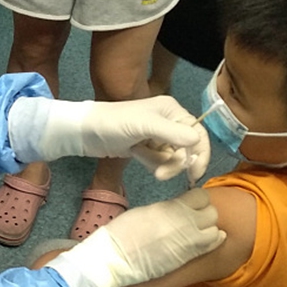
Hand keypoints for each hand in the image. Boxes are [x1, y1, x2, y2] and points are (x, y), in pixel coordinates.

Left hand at [8, 96, 209, 182]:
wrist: (86, 132)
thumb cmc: (113, 123)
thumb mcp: (143, 125)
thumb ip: (171, 132)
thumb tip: (197, 140)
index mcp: (172, 111)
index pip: (198, 133)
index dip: (200, 154)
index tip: (194, 174)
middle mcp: (168, 121)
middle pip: (187, 149)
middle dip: (175, 164)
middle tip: (160, 175)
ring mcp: (157, 136)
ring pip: (173, 158)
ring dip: (161, 164)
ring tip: (142, 160)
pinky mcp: (147, 147)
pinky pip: (159, 161)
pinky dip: (151, 163)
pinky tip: (135, 155)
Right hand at [47, 189, 223, 286]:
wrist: (116, 259)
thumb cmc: (124, 232)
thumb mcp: (147, 211)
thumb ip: (168, 208)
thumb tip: (180, 208)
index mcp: (173, 207)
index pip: (202, 196)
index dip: (196, 200)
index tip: (188, 204)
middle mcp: (187, 222)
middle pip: (212, 212)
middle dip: (204, 213)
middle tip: (192, 218)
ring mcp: (191, 242)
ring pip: (215, 229)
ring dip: (208, 229)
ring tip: (195, 232)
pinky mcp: (190, 257)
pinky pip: (213, 245)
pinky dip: (211, 241)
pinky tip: (201, 241)